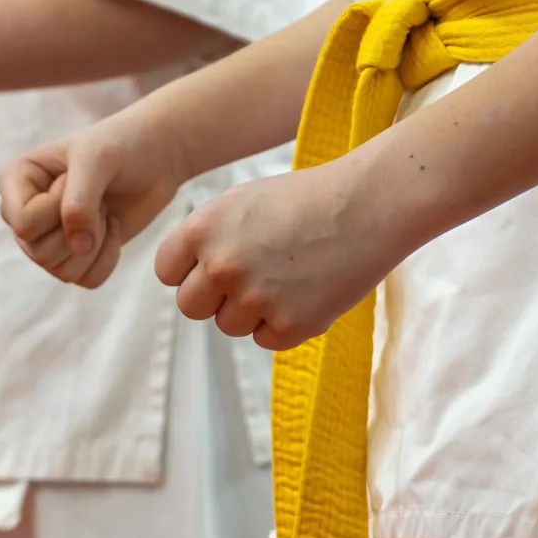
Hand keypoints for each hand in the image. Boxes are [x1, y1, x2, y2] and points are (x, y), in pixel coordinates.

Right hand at [0, 110, 188, 289]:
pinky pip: (87, 280)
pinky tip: (113, 228)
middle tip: (97, 196)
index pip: (23, 223)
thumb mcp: (97, 160)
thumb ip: (80, 202)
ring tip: (104, 210)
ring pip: (62, 271)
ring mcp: (48, 238)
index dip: (56, 208)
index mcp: (15, 180)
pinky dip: (108, 258)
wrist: (153, 155)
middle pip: (40, 253)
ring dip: (96, 243)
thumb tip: (78, 250)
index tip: (74, 180)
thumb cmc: (120, 145)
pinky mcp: (75, 256)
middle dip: (81, 226)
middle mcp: (24, 213)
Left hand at [153, 161, 394, 349]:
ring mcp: (255, 299)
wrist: (370, 205)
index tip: (215, 263)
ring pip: (230, 326)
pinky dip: (284, 323)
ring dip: (252, 310)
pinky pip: (267, 339)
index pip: (167, 272)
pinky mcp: (289, 326)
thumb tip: (187, 277)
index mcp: (203, 229)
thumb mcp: (241, 202)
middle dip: (216, 297)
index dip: (191, 269)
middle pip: (191, 307)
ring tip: (289, 275)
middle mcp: (222, 266)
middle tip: (253, 275)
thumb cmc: (307, 199)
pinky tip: (308, 290)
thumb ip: (207, 238)